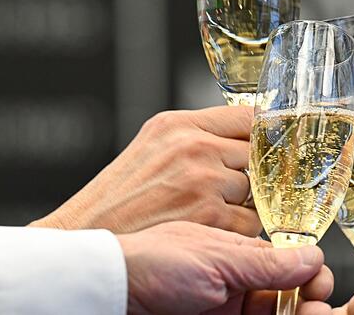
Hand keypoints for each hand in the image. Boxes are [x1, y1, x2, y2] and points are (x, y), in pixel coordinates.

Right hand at [30, 106, 260, 235]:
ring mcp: (203, 181)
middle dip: (245, 174)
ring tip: (205, 211)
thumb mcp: (155, 147)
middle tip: (219, 190)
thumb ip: (198, 137)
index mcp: (180, 125)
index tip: (262, 146)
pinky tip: (208, 230)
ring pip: (256, 190)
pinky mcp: (209, 215)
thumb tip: (246, 138)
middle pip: (255, 154)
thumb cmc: (122, 197)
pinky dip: (237, 231)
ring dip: (240, 205)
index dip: (258, 135)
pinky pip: (250, 222)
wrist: (91, 236)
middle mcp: (194, 147)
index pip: (248, 117)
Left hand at [118, 221, 332, 314]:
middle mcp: (236, 282)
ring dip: (294, 314)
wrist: (109, 293)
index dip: (310, 276)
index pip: (290, 265)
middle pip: (287, 296)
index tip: (321, 289)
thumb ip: (267, 264)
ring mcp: (225, 307)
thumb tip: (313, 256)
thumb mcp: (218, 261)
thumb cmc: (154, 263)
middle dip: (307, 302)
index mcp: (239, 256)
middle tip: (316, 310)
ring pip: (272, 313)